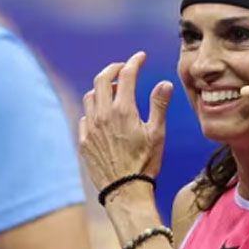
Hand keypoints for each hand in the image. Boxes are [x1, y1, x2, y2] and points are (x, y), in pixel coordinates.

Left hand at [78, 51, 173, 192]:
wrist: (124, 191)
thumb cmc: (145, 164)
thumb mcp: (157, 134)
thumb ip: (159, 106)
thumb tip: (165, 83)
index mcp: (123, 110)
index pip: (127, 75)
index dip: (134, 62)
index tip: (140, 57)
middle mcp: (102, 115)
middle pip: (102, 79)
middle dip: (114, 69)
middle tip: (124, 68)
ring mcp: (90, 128)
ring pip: (90, 96)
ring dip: (102, 89)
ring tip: (114, 91)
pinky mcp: (83, 141)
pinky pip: (84, 117)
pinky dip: (93, 109)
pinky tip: (102, 115)